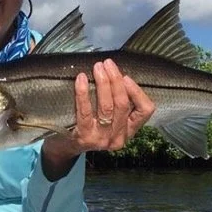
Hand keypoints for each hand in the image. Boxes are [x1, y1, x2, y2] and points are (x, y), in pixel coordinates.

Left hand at [42, 59, 154, 175]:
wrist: (66, 147)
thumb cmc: (90, 126)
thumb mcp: (111, 120)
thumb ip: (118, 103)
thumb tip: (118, 74)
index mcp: (129, 132)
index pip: (145, 111)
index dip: (137, 92)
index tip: (126, 77)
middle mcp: (118, 138)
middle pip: (123, 104)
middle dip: (116, 80)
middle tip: (108, 64)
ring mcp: (101, 139)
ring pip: (107, 107)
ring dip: (103, 83)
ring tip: (98, 68)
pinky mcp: (84, 136)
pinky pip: (85, 111)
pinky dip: (84, 92)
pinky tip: (82, 79)